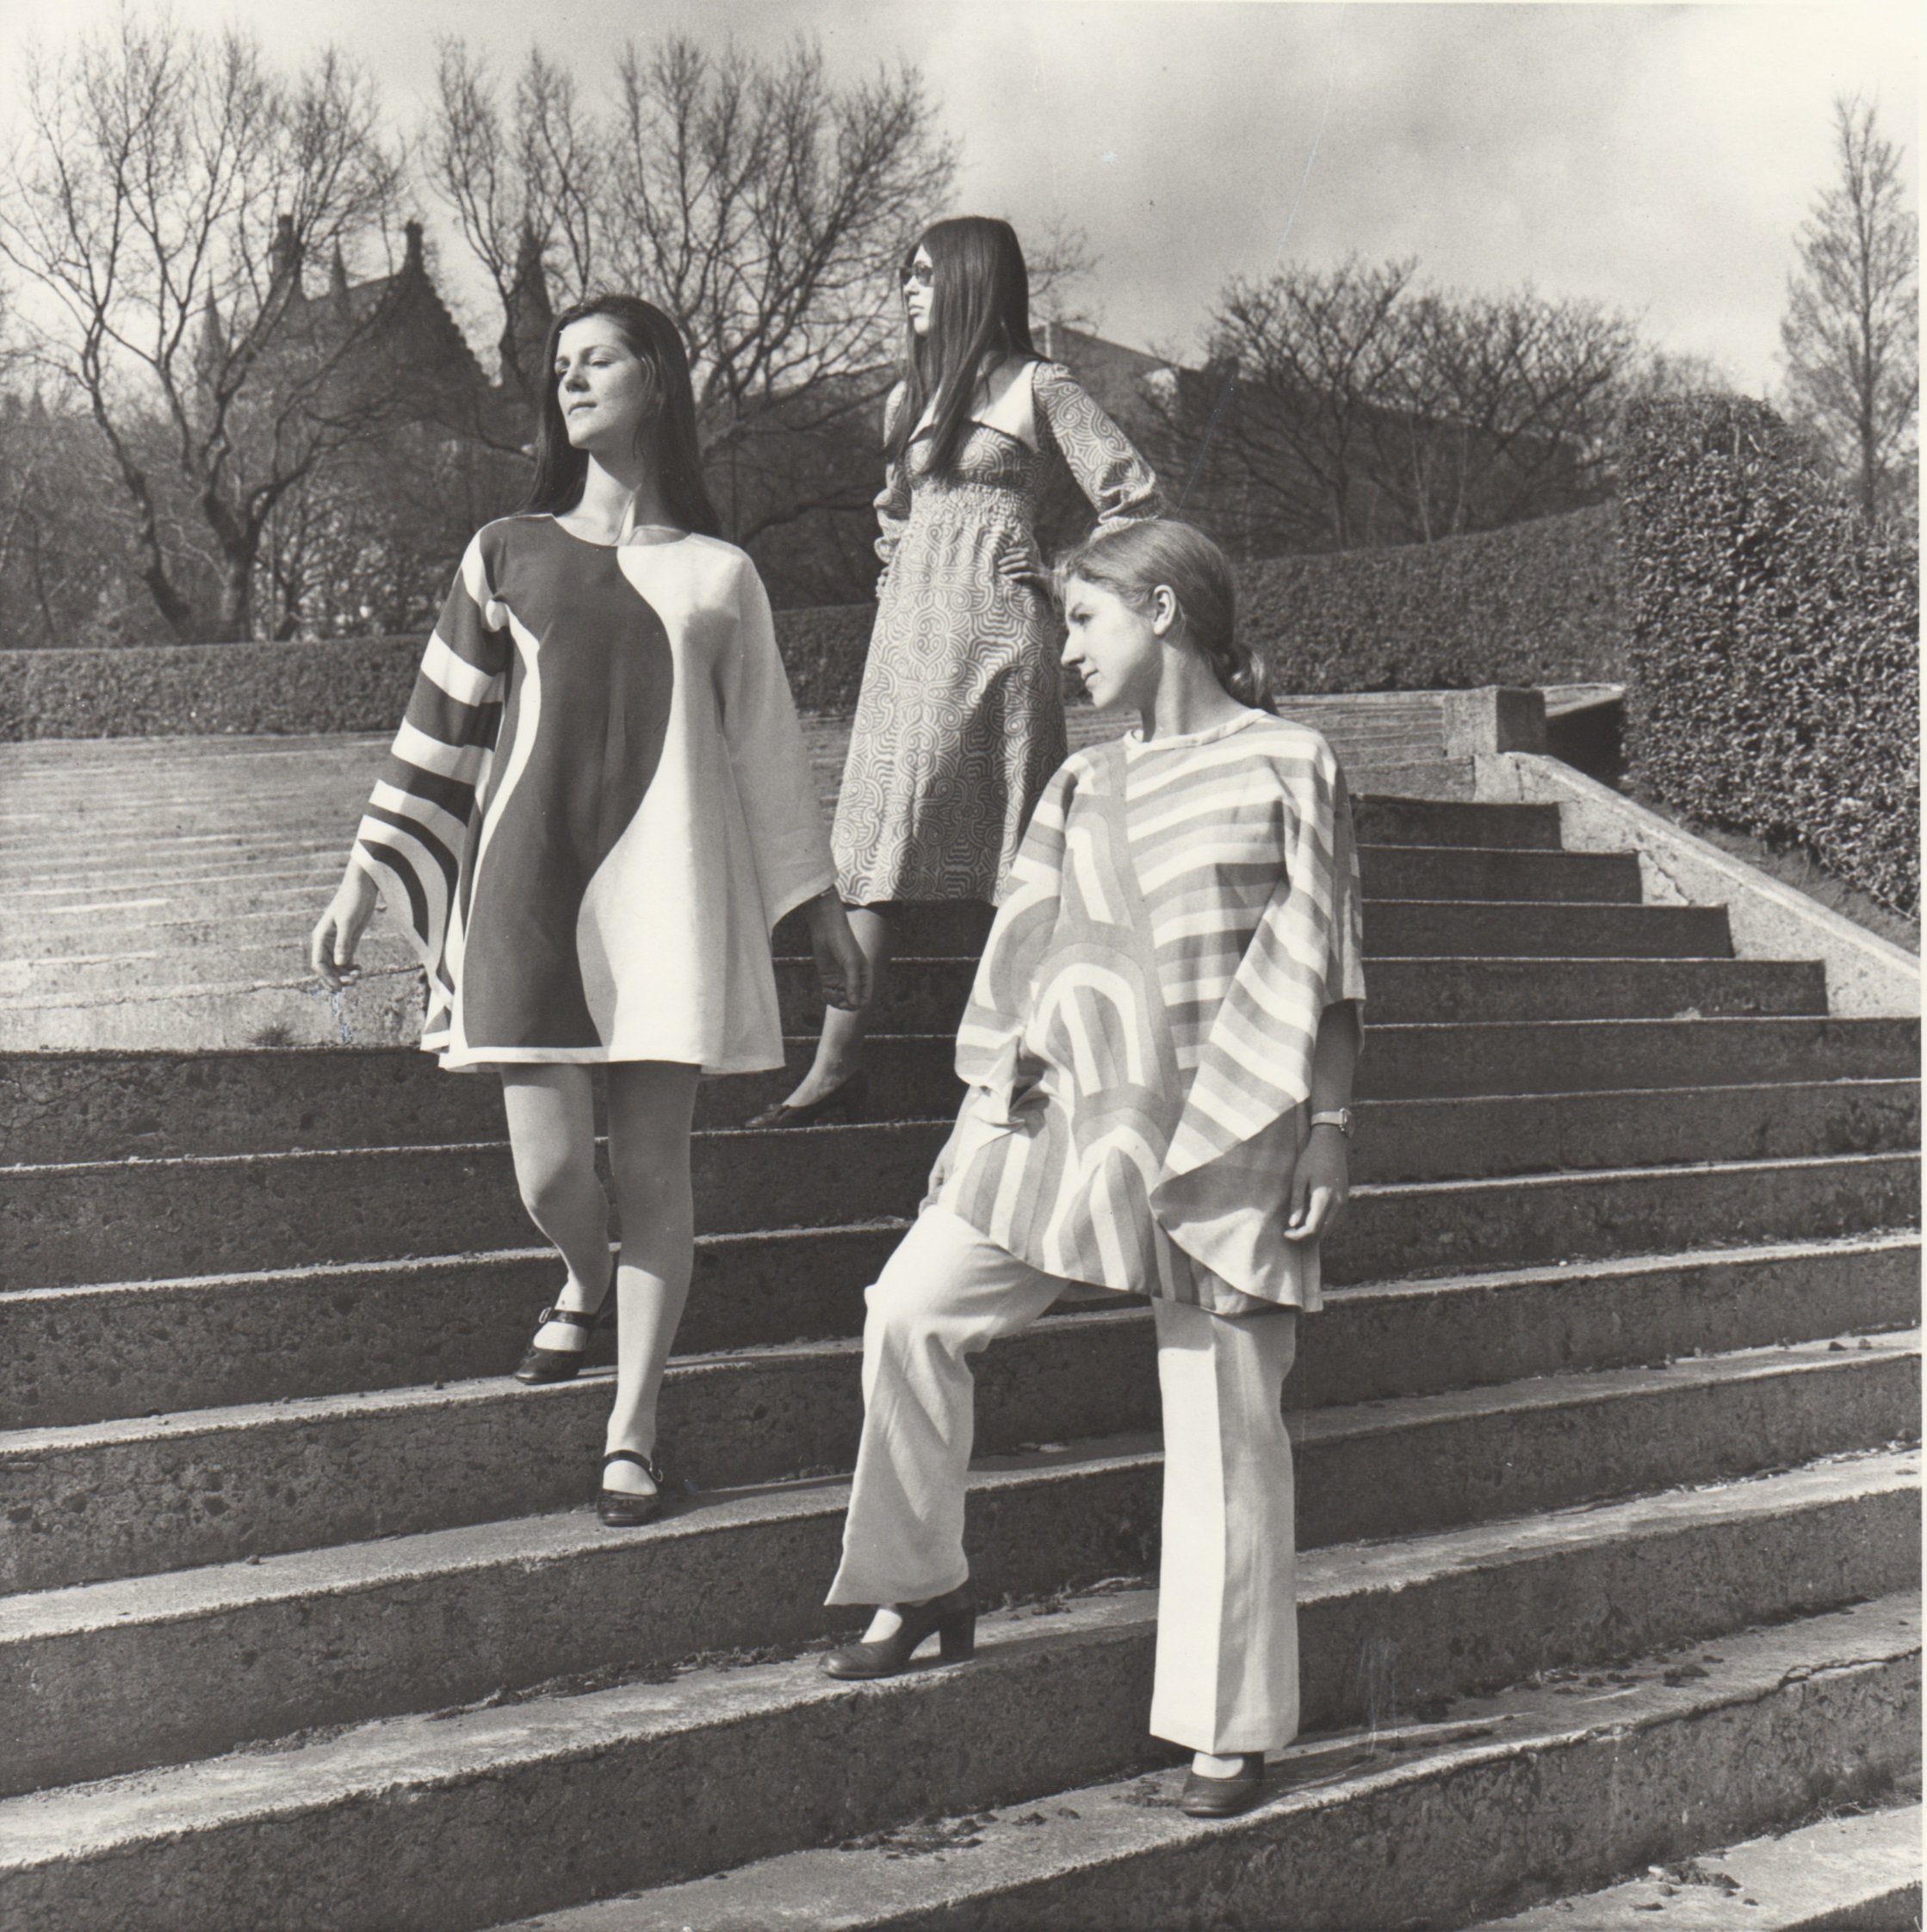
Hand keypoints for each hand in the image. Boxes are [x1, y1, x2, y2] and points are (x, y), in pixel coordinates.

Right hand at [309, 868, 379, 990]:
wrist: (362, 886)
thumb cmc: (352, 900)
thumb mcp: (347, 921)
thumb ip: (343, 943)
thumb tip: (339, 964)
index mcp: (320, 937)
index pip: (318, 964)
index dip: (326, 977)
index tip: (339, 986)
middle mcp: (326, 942)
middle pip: (327, 968)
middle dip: (337, 978)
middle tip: (353, 983)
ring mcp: (338, 942)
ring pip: (337, 965)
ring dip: (345, 974)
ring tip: (358, 976)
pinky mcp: (349, 940)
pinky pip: (346, 959)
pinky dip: (351, 967)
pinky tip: (360, 969)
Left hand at [806, 892, 871, 1011]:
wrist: (827, 931)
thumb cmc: (843, 943)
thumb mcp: (850, 964)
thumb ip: (852, 984)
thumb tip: (854, 1005)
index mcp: (865, 977)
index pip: (865, 999)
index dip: (858, 1004)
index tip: (849, 1001)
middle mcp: (854, 981)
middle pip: (851, 1003)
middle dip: (844, 1004)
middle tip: (836, 996)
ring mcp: (841, 980)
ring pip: (839, 1001)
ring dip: (834, 1001)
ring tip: (828, 993)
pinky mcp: (828, 979)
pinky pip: (829, 995)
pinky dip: (827, 997)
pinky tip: (825, 991)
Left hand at [995, 545, 1044, 592]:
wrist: (1063, 591)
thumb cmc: (1049, 585)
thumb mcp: (1040, 576)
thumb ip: (1031, 571)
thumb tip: (1016, 572)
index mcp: (1039, 562)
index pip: (1026, 552)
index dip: (1016, 550)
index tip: (1005, 552)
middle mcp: (1039, 565)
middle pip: (1024, 556)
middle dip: (1010, 558)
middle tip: (999, 564)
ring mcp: (1041, 572)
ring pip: (1025, 564)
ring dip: (1012, 566)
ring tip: (1002, 571)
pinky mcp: (1042, 580)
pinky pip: (1029, 576)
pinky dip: (1019, 575)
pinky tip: (1011, 578)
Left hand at [1283, 1125, 1349, 1242]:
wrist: (1331, 1145)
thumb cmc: (1310, 1159)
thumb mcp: (1298, 1179)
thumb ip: (1297, 1203)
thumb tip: (1293, 1224)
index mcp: (1324, 1198)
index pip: (1312, 1229)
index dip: (1298, 1236)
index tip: (1286, 1233)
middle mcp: (1337, 1203)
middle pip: (1322, 1233)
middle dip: (1306, 1237)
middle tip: (1291, 1233)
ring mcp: (1343, 1202)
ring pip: (1331, 1228)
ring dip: (1315, 1233)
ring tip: (1299, 1228)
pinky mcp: (1345, 1200)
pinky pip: (1335, 1220)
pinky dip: (1324, 1225)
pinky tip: (1311, 1220)